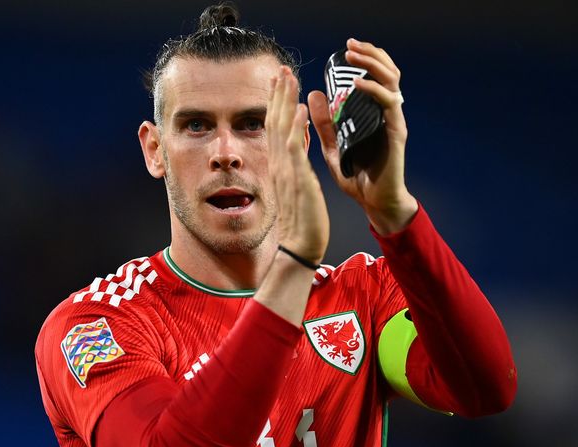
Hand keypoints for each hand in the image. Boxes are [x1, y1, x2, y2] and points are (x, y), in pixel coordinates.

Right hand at [267, 66, 329, 262]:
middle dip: (278, 94)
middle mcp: (279, 164)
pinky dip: (296, 126)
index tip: (279, 84)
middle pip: (275, 122)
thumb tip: (298, 149)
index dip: (276, 104)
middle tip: (281, 70)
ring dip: (284, 101)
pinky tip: (299, 108)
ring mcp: (286, 170)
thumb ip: (296, 166)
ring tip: (288, 77)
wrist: (300, 245)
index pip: (276, 129)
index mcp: (280, 166)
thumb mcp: (298, 187)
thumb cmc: (302, 221)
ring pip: (282, 128)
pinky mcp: (297, 178)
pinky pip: (294, 147)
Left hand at [309, 38, 417, 234]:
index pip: (372, 76)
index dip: (362, 59)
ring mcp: (392, 122)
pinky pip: (389, 105)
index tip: (346, 47)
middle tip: (351, 45)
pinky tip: (358, 85)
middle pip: (385, 72)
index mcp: (370, 114)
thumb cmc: (357, 177)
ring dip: (373, 64)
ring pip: (391, 82)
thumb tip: (313, 93)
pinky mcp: (396, 134)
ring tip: (355, 56)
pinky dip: (374, 91)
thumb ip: (324, 121)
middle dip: (369, 54)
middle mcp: (384, 114)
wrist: (374, 203)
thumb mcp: (334, 146)